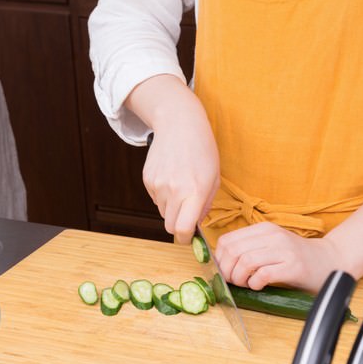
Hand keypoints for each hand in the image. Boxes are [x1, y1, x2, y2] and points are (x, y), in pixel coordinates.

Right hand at [126, 75, 219, 243]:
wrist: (179, 124)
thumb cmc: (202, 150)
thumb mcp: (214, 178)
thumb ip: (205, 205)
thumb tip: (195, 225)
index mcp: (194, 191)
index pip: (182, 229)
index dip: (185, 239)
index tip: (189, 238)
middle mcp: (173, 190)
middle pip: (170, 226)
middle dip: (179, 226)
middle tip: (188, 215)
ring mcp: (158, 185)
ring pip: (163, 212)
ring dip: (172, 207)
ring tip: (181, 186)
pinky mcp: (148, 179)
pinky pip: (155, 199)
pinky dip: (163, 195)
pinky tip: (171, 177)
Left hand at [214, 195, 362, 291]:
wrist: (331, 261)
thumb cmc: (297, 258)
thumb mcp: (270, 245)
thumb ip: (249, 249)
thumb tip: (221, 263)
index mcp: (263, 229)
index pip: (227, 241)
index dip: (219, 259)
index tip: (224, 272)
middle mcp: (273, 236)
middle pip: (233, 251)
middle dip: (227, 271)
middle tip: (234, 281)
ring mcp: (284, 250)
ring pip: (246, 262)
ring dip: (240, 278)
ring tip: (246, 284)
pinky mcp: (293, 266)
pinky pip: (263, 274)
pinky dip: (255, 283)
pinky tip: (259, 286)